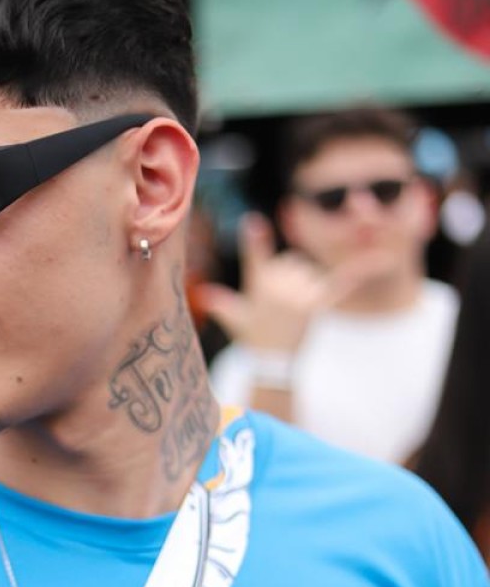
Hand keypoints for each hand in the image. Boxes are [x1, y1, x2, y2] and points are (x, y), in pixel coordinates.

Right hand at [202, 213, 362, 354]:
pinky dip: (359, 271)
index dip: (254, 240)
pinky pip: (338, 282)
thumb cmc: (254, 338)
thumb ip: (224, 302)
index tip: (253, 223)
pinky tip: (382, 260)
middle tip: (282, 305)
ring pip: (310, 272)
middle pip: (292, 262)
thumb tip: (205, 295)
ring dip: (306, 286)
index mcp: (258, 285)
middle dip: (290, 278)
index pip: (256, 257)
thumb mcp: (236, 317)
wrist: (274, 364)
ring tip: (295, 310)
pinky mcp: (317, 305)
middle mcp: (276, 288)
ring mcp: (297, 296)